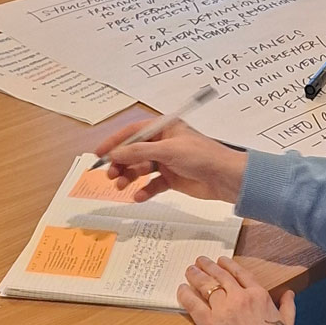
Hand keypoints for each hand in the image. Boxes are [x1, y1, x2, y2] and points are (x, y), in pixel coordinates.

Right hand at [95, 119, 245, 204]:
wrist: (225, 178)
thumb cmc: (202, 156)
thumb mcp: (168, 150)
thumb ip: (139, 152)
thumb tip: (115, 154)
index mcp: (164, 128)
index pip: (133, 132)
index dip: (115, 142)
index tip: (100, 153)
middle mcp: (164, 143)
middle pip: (134, 152)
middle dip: (121, 162)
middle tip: (111, 174)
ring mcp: (167, 162)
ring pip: (140, 168)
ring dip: (129, 176)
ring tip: (122, 185)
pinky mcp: (172, 179)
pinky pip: (152, 184)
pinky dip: (144, 190)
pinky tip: (139, 196)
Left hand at [179, 254, 296, 324]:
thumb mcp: (288, 322)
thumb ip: (287, 305)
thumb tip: (289, 293)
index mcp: (259, 295)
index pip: (241, 273)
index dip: (229, 265)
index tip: (221, 260)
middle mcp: (240, 297)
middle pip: (221, 276)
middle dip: (209, 266)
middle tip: (200, 261)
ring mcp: (224, 309)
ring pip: (206, 286)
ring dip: (196, 276)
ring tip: (190, 271)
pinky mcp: (210, 324)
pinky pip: (194, 304)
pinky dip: (186, 295)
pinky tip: (182, 289)